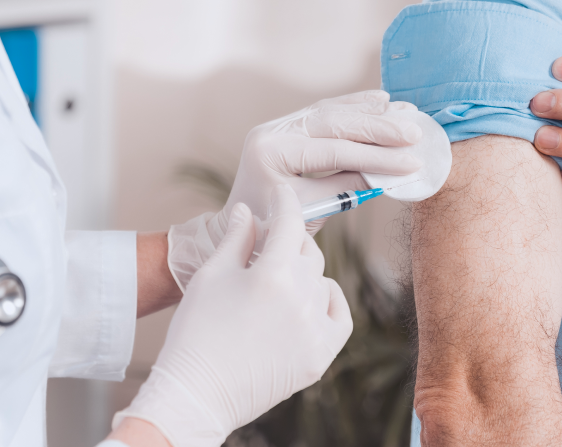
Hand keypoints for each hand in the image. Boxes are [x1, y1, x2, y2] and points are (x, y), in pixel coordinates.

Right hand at [111, 186, 352, 446]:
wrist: (196, 394)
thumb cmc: (196, 330)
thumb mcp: (211, 274)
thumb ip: (236, 237)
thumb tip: (249, 210)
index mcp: (271, 274)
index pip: (289, 221)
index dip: (285, 201)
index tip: (282, 192)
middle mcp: (300, 299)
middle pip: (308, 250)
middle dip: (290, 238)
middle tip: (271, 239)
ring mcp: (313, 330)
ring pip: (321, 279)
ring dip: (303, 270)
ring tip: (280, 274)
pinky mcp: (319, 357)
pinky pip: (339, 315)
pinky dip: (328, 299)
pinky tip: (312, 295)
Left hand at [168, 90, 420, 290]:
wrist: (245, 230)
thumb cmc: (273, 229)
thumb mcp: (310, 213)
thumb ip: (344, 188)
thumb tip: (387, 173)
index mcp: (272, 152)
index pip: (334, 151)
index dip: (377, 156)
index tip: (411, 162)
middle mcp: (273, 131)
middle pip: (335, 123)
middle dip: (379, 127)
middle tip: (415, 131)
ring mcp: (280, 125)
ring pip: (333, 111)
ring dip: (371, 111)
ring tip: (406, 110)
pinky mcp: (289, 126)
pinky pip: (326, 111)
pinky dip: (355, 106)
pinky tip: (380, 100)